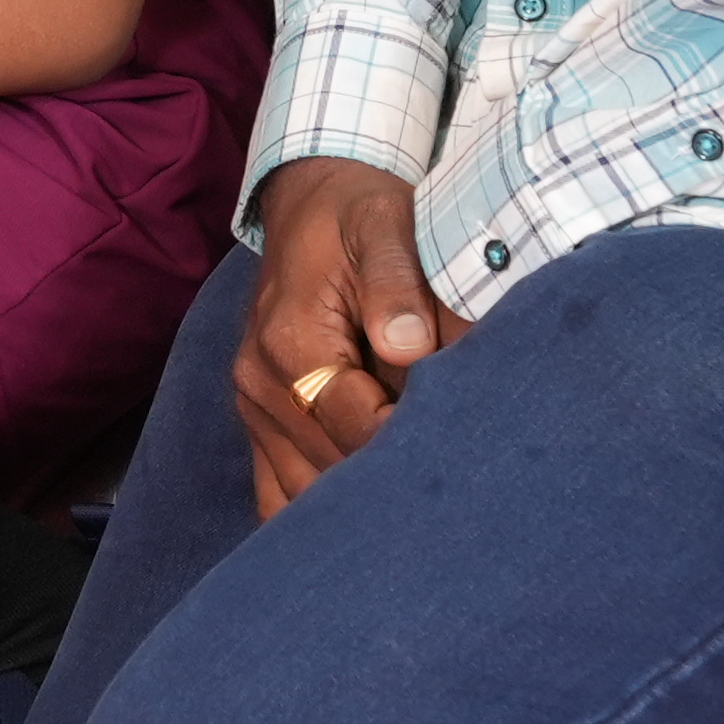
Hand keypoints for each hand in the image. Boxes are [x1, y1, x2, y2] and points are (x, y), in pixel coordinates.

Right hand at [235, 155, 444, 515]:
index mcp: (290, 343)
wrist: (308, 202)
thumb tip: (411, 346)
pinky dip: (319, 515)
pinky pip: (276, 495)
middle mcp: (260, 385)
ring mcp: (254, 410)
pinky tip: (368, 521)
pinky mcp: (260, 423)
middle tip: (464, 497)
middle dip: (394, 487)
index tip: (469, 451)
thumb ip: (396, 285)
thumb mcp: (383, 226)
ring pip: (302, 497)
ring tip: (425, 516)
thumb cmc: (355, 215)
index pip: (357, 428)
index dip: (415, 447)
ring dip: (359, 510)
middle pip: (331, 473)